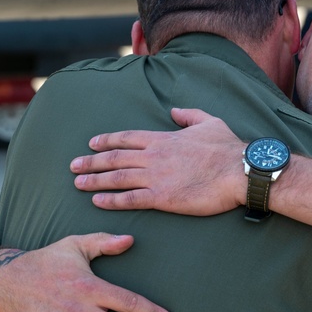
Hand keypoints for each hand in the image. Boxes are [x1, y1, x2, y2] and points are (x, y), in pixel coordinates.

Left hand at [70, 108, 245, 214]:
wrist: (238, 171)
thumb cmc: (227, 148)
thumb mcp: (209, 122)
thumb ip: (188, 115)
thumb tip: (175, 111)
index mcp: (163, 139)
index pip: (126, 138)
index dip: (106, 140)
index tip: (91, 144)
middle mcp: (153, 157)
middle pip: (114, 158)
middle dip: (91, 161)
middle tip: (73, 165)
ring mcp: (156, 177)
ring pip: (116, 178)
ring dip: (94, 180)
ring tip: (77, 183)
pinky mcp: (162, 198)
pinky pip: (130, 199)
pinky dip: (111, 200)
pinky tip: (97, 200)